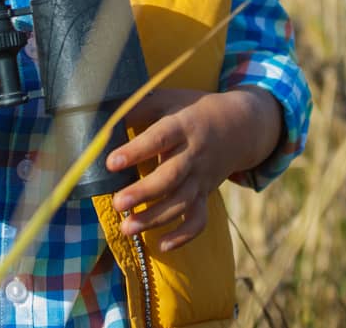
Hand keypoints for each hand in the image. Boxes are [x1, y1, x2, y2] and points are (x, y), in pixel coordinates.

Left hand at [106, 87, 281, 251]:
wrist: (241, 125)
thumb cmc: (194, 109)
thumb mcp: (169, 99)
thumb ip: (139, 107)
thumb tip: (104, 119)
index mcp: (183, 126)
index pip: (160, 138)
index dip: (136, 151)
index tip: (112, 162)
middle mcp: (194, 154)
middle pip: (171, 176)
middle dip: (144, 192)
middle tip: (118, 203)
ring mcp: (201, 177)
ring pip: (181, 203)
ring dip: (155, 218)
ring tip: (126, 229)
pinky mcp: (205, 194)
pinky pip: (199, 220)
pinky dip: (184, 236)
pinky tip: (162, 245)